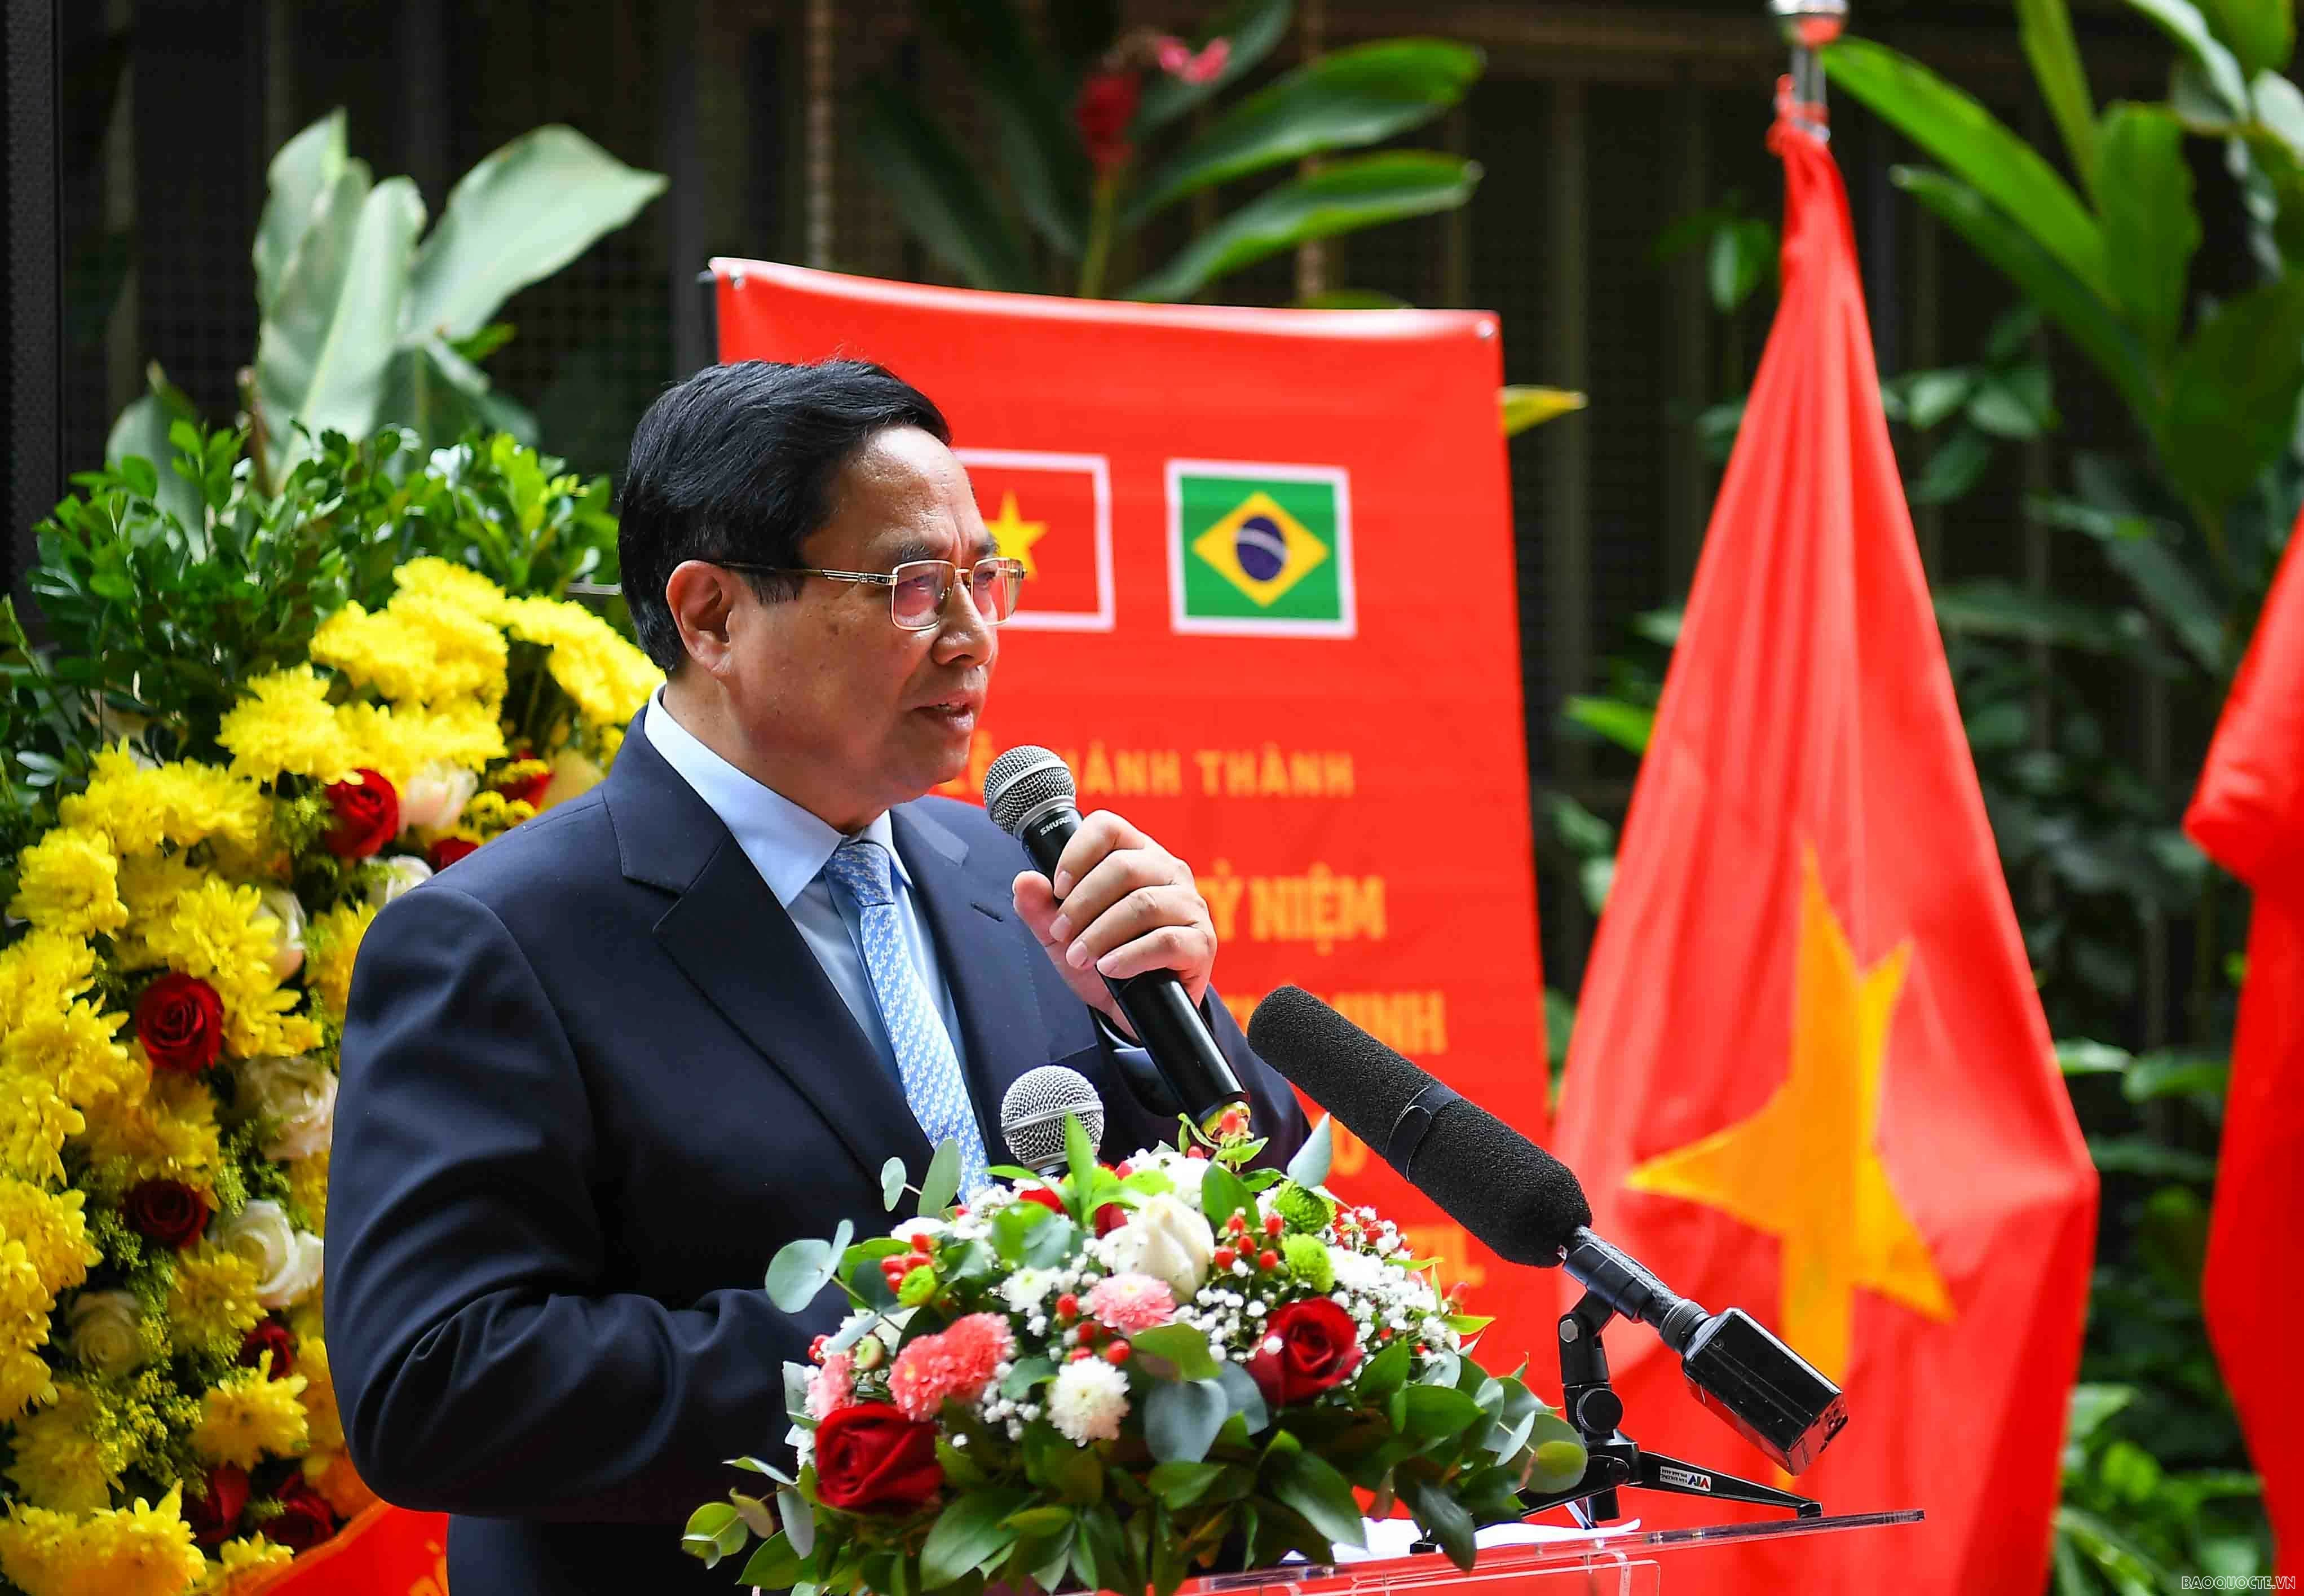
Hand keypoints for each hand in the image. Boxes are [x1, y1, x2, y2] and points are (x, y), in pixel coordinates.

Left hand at [1011, 810, 1215, 1031]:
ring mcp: (1189, 905)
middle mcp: (1168, 871)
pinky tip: (1109, 968)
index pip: (1108, 828)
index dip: (1077, 853)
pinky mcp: (1201, 942)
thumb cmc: (1103, 959)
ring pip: (1143, 904)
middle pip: (1123, 867)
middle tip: (1061, 933)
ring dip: (1101, 933)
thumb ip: (1040, 908)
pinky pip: (1165, 940)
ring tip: (1080, 958)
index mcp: (1136, 855)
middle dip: (1082, 904)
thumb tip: (1024, 881)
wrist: (1134, 1011)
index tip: (1057, 888)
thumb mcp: (1062, 936)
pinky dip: (1130, 956)